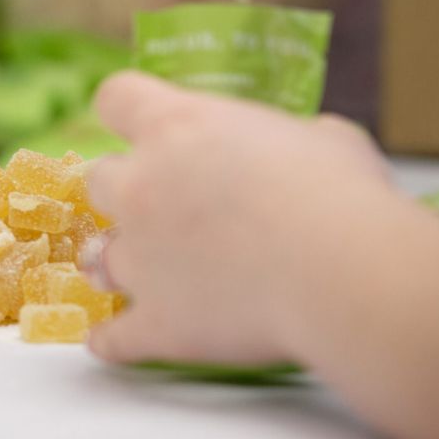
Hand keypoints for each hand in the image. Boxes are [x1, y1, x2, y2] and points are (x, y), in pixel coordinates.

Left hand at [84, 72, 393, 364]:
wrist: (341, 274)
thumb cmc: (342, 194)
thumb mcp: (327, 140)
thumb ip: (292, 141)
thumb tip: (305, 148)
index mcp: (176, 127)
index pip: (118, 98)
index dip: (129, 112)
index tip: (144, 126)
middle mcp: (140, 188)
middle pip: (99, 181)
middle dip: (126, 192)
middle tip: (164, 207)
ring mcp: (139, 259)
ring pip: (96, 258)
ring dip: (118, 262)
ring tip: (146, 273)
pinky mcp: (155, 323)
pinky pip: (112, 337)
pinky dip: (114, 340)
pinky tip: (112, 341)